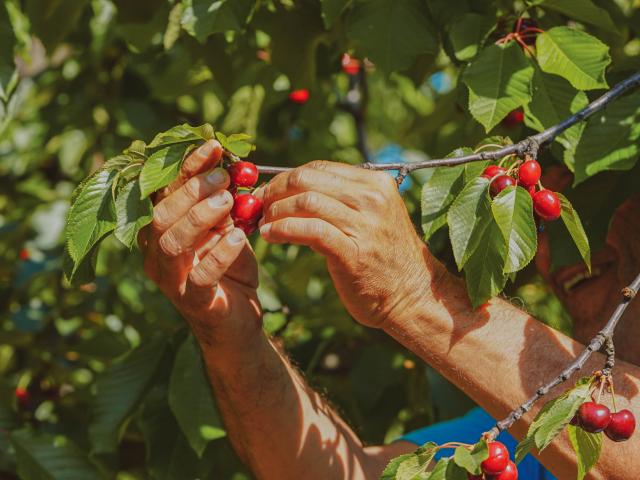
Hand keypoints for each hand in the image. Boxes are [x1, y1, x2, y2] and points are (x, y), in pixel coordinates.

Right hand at [139, 140, 261, 347]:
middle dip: (192, 191)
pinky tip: (239, 238)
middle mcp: (157, 253)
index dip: (187, 167)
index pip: (165, 192)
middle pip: (161, 215)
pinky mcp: (195, 301)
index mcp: (162, 230)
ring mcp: (172, 279)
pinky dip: (219, 254)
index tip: (214, 147)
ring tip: (229, 201)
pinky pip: (201, 276)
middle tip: (224, 178)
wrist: (239, 320)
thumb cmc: (229, 269)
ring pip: (172, 243)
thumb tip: (234, 165)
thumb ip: (224, 204)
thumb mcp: (227, 230)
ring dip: (200, 216)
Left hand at [257, 161, 432, 328]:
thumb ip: (342, 200)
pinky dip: (283, 229)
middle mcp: (373, 198)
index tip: (268, 192)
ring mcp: (365, 225)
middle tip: (259, 206)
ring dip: (275, 211)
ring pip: (306, 201)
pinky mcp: (354, 252)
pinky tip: (272, 235)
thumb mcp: (372, 217)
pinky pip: (310, 230)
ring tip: (264, 224)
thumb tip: (292, 191)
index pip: (319, 167)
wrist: (413, 296)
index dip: (285, 177)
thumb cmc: (385, 258)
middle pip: (308, 178)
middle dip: (275, 190)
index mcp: (375, 184)